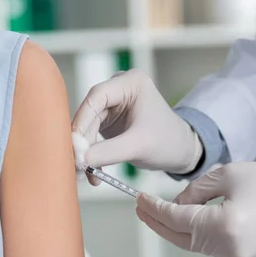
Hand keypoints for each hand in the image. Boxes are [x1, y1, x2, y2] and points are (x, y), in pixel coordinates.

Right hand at [72, 69, 202, 184]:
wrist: (180, 151)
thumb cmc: (168, 142)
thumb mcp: (139, 146)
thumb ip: (108, 152)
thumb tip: (78, 158)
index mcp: (131, 82)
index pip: (97, 96)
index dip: (82, 120)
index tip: (75, 145)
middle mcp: (119, 89)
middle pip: (89, 113)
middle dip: (83, 141)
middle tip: (77, 164)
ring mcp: (112, 105)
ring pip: (88, 127)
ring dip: (86, 152)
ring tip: (88, 174)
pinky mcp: (108, 121)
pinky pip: (92, 136)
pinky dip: (92, 154)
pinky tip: (93, 172)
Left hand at [135, 162, 255, 256]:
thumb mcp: (229, 175)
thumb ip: (196, 191)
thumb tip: (177, 204)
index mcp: (222, 225)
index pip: (176, 218)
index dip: (154, 208)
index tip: (138, 198)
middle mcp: (227, 249)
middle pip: (180, 238)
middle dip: (157, 223)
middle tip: (140, 208)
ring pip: (195, 244)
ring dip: (177, 228)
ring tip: (160, 212)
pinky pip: (212, 247)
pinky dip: (197, 235)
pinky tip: (189, 222)